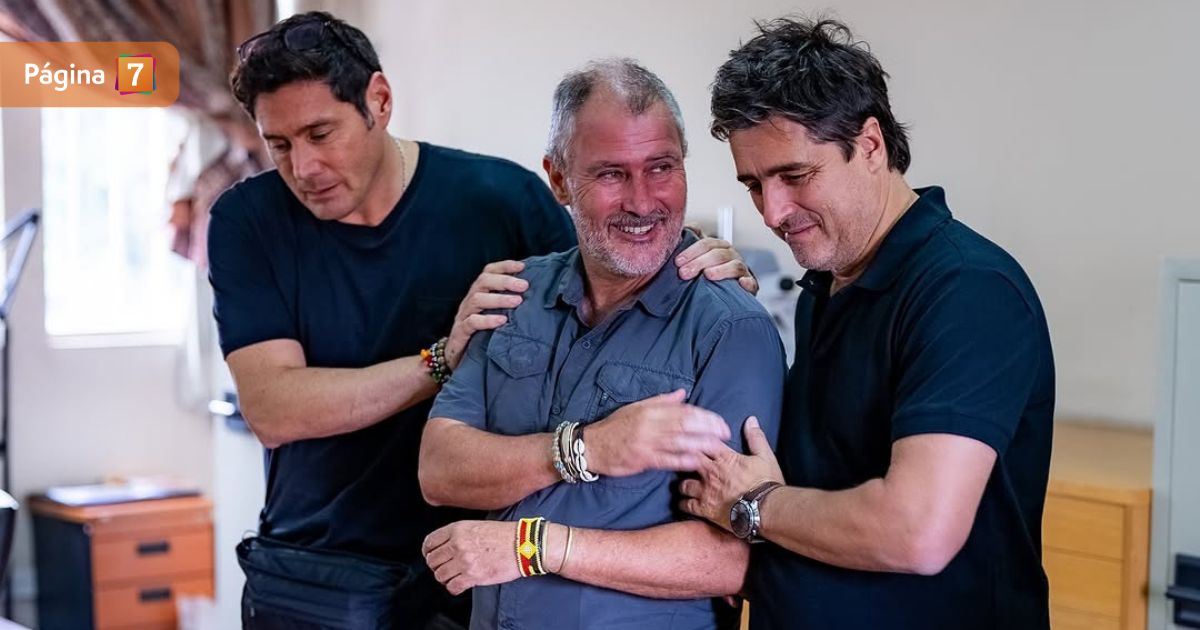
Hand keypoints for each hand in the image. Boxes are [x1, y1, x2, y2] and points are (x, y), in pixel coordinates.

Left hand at [422, 520, 521, 594]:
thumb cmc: (504, 535)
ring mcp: (464, 561)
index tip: (431, 555)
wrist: (523, 544)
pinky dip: (454, 588)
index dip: (427, 551)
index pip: (430, 542)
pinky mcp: (473, 576)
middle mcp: (458, 544)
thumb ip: (459, 534)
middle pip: (432, 560)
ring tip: (454, 576)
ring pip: (440, 575)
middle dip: (436, 566)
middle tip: (445, 567)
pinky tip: (460, 584)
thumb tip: (446, 546)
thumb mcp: (477, 525)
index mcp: (457, 529)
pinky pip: (452, 587)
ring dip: (445, 578)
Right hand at [445, 260, 528, 369]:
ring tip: (517, 301)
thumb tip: (534, 296)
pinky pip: (471, 323)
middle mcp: (469, 301)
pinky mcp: (460, 333)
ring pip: (477, 299)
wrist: (456, 357)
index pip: (488, 272)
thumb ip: (507, 305)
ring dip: (499, 299)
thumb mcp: (494, 316)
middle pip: (482, 281)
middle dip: (504, 281)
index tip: (522, 267)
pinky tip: (502, 321)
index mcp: (478, 294)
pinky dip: (487, 320)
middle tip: (524, 286)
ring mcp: (463, 316)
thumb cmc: (480, 335)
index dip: (504, 266)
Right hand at [586, 389, 731, 476]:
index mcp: (651, 410)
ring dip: (701, 444)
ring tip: (719, 448)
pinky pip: (668, 460)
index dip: (705, 416)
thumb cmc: (615, 426)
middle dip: (708, 429)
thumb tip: (683, 393)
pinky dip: (684, 460)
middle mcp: (651, 425)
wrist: (591, 446)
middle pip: (686, 424)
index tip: (720, 421)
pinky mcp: (643, 460)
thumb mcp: (637, 407)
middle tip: (725, 434)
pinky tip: (698, 461)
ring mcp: (647, 443)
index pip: (684, 410)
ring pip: (680, 442)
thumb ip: (662, 401)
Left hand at [675, 234, 757, 295]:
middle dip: (699, 262)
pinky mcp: (749, 285)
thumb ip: (689, 243)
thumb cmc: (704, 275)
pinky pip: (751, 283)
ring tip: (707, 275)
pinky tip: (741, 284)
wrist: (719, 297)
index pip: (706, 243)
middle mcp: (730, 256)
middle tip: (684, 272)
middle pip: (717, 253)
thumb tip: (682, 229)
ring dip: (720, 270)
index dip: (691, 250)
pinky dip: (747, 282)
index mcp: (717, 247)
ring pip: (734, 265)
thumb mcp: (694, 260)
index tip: (678, 261)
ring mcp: (741, 270)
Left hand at [679, 416, 783, 532]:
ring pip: (684, 483)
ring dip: (684, 483)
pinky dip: (683, 503)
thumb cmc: (766, 484)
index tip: (696, 441)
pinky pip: (686, 504)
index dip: (699, 441)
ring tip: (685, 484)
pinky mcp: (704, 508)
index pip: (705, 443)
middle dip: (686, 460)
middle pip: (689, 461)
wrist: (766, 509)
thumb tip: (751, 420)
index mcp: (724, 458)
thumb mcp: (765, 456)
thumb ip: (756, 438)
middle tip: (684, 461)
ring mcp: (705, 491)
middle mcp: (711, 472)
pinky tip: (683, 503)